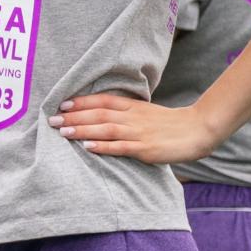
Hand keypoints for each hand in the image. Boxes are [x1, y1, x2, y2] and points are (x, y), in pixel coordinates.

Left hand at [47, 94, 218, 165]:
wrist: (198, 130)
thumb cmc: (171, 124)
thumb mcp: (147, 113)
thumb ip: (128, 114)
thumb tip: (105, 116)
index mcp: (133, 107)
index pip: (102, 101)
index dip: (81, 101)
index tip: (62, 103)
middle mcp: (133, 117)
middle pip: (98, 114)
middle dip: (74, 116)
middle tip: (52, 119)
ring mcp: (139, 133)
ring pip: (105, 129)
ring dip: (82, 130)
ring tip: (63, 131)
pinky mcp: (146, 149)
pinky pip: (121, 147)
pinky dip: (103, 147)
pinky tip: (87, 147)